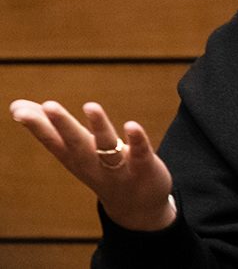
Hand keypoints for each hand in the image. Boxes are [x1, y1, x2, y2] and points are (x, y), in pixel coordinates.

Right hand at [9, 99, 175, 230]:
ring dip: (99, 127)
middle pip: (76, 143)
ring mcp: (118, 168)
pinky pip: (139, 152)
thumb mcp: (75, 152)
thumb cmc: (100, 170)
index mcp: (75, 158)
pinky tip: (132, 125)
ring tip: (90, 106)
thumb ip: (51, 129)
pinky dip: (136, 140)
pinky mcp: (143, 167)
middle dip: (62, 125)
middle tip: (48, 105)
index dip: (37, 126)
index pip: (53, 142)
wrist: (137, 210)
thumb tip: (16, 106)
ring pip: (107, 146)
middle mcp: (93, 164)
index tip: (18, 109)